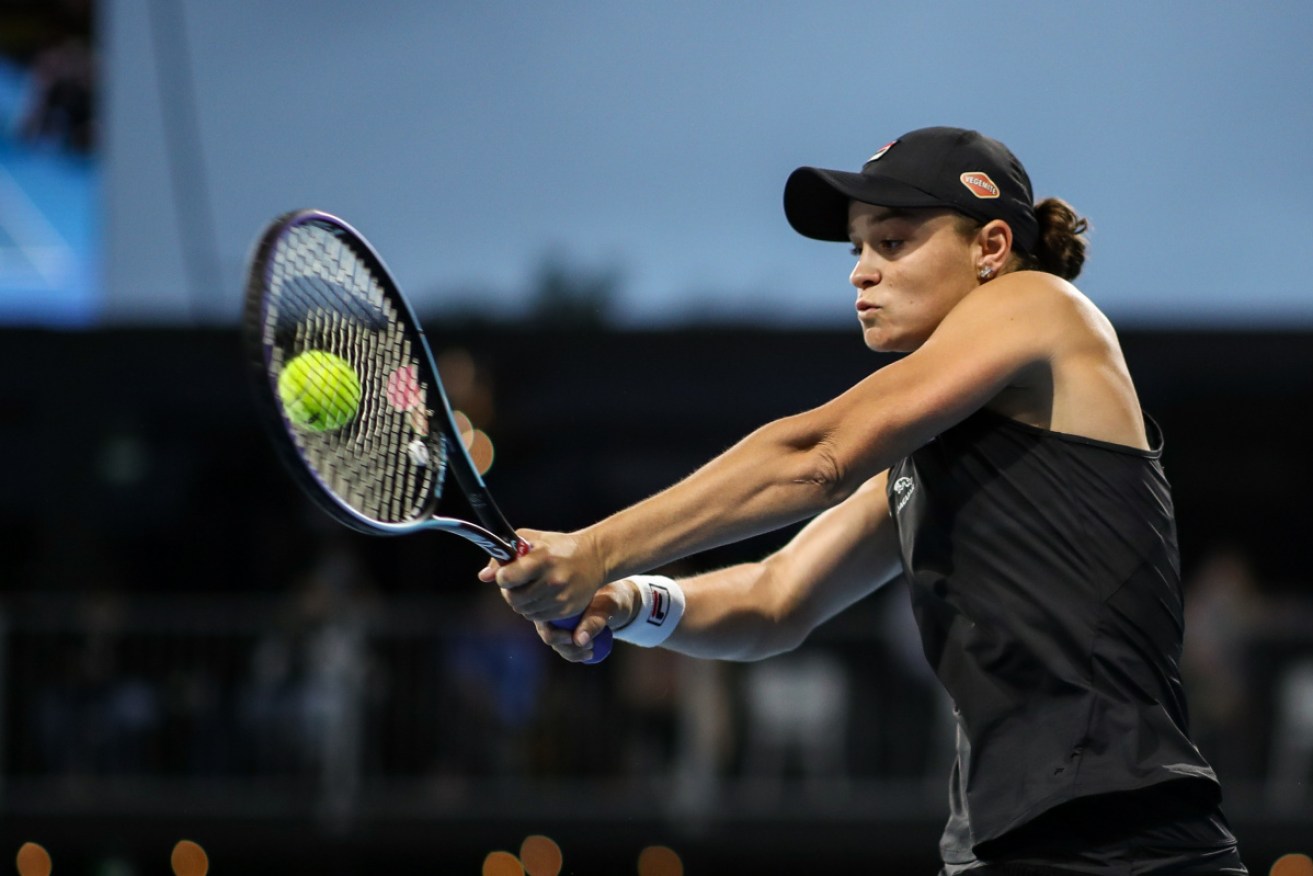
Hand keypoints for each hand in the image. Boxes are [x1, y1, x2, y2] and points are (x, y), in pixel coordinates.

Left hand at [478, 528, 607, 621]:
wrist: (594, 557)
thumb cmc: (559, 546)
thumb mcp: (533, 540)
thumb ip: (506, 555)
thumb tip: (484, 576)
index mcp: (542, 559)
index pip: (508, 578)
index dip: (503, 578)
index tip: (507, 574)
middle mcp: (551, 580)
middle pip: (513, 599)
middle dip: (510, 592)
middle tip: (516, 584)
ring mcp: (560, 597)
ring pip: (524, 611)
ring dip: (522, 603)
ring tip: (531, 589)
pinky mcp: (567, 610)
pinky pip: (538, 617)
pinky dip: (535, 610)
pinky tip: (542, 597)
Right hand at [535, 581, 636, 662]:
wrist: (617, 601)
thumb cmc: (610, 598)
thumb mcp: (606, 607)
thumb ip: (593, 621)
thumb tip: (578, 641)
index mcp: (555, 597)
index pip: (543, 620)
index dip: (553, 634)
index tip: (572, 639)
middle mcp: (552, 610)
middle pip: (547, 635)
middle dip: (565, 646)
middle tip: (589, 646)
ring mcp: (558, 622)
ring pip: (556, 644)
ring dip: (571, 653)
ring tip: (591, 651)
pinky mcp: (567, 632)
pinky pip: (566, 647)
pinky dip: (576, 654)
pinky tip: (591, 655)